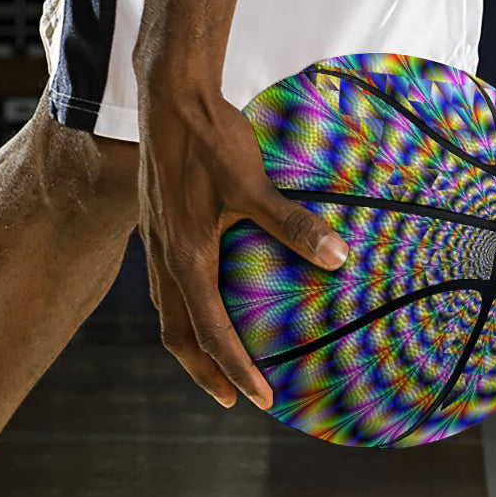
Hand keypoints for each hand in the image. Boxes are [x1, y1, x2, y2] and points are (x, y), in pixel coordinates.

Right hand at [137, 84, 347, 407]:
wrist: (168, 96)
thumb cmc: (211, 138)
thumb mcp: (252, 182)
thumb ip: (292, 223)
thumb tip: (338, 258)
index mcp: (184, 255)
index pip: (209, 332)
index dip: (235, 370)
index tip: (260, 400)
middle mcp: (164, 256)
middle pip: (178, 335)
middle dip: (205, 372)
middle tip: (235, 399)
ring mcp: (158, 242)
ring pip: (169, 311)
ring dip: (193, 344)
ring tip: (220, 362)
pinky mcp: (161, 225)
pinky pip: (170, 284)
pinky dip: (189, 308)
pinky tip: (213, 298)